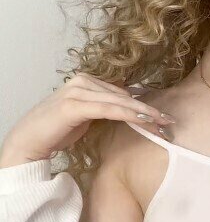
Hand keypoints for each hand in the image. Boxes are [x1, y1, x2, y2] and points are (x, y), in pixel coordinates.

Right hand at [0, 73, 175, 166]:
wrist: (28, 141)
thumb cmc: (56, 131)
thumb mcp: (85, 117)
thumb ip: (103, 109)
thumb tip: (128, 110)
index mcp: (86, 80)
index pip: (122, 92)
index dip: (143, 104)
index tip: (163, 116)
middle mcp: (83, 80)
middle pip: (124, 95)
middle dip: (148, 109)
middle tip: (169, 121)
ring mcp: (78, 90)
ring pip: (119, 101)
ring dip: (143, 113)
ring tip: (162, 123)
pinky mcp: (74, 105)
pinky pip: (108, 109)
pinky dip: (128, 114)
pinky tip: (144, 121)